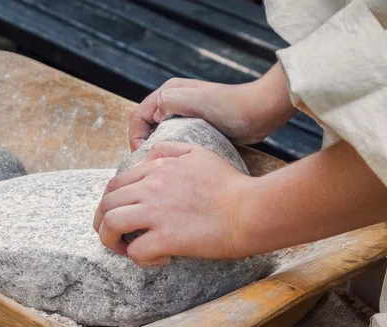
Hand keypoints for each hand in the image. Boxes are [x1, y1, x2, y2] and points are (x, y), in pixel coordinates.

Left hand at [93, 142, 253, 265]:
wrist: (251, 209)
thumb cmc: (229, 185)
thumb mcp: (198, 153)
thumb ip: (169, 150)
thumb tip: (149, 155)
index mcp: (156, 169)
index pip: (115, 183)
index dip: (109, 201)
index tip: (117, 213)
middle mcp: (151, 188)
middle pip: (107, 204)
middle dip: (101, 221)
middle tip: (110, 235)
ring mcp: (156, 213)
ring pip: (111, 225)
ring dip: (109, 240)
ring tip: (120, 248)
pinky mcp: (167, 238)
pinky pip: (136, 251)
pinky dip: (139, 258)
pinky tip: (155, 258)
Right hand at [128, 63, 296, 150]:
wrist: (260, 112)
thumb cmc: (229, 107)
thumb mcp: (195, 101)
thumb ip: (169, 102)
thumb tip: (153, 117)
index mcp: (168, 93)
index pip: (138, 116)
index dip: (136, 137)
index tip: (143, 155)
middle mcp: (173, 102)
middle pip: (146, 126)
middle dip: (144, 145)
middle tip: (150, 164)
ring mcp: (185, 114)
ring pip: (159, 134)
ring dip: (157, 149)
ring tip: (163, 165)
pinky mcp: (196, 126)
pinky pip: (175, 140)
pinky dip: (171, 151)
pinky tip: (178, 162)